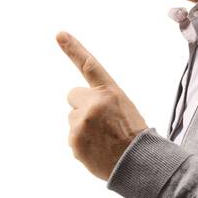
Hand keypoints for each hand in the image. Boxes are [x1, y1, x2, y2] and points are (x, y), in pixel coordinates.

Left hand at [57, 31, 148, 179]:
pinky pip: (72, 137)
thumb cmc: (134, 135)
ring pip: (72, 119)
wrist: (138, 163)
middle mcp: (93, 103)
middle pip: (73, 96)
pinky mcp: (73, 140)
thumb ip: (101, 101)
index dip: (73, 48)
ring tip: (103, 138)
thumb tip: (79, 108)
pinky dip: (82, 143)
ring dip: (83, 127)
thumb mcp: (124, 108)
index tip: (59, 34)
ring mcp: (81, 122)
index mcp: (110, 92)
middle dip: (82, 105)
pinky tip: (98, 149)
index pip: (89, 65)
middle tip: (101, 122)